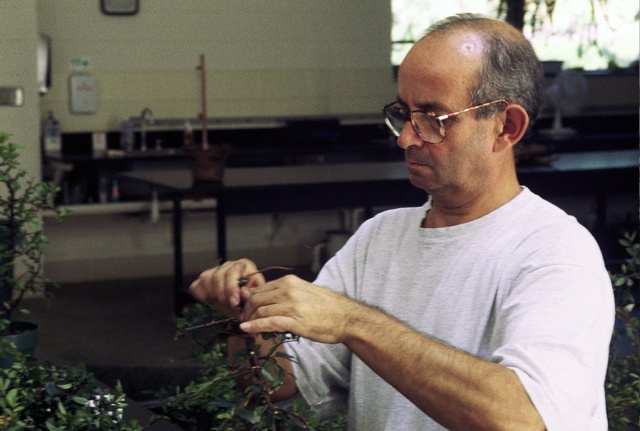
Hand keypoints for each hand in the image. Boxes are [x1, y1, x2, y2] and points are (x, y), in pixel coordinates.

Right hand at [189, 259, 264, 318]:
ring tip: (223, 303)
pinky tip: (209, 300)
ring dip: (213, 294)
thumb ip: (251, 294)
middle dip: (222, 293)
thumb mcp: (255, 297)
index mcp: (243, 265)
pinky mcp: (205, 280)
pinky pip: (196, 285)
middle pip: (217, 275)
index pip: (232, 272)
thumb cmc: (251, 299)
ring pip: (206, 279)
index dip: (231, 288)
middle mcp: (229, 265)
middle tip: (229, 305)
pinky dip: (200, 294)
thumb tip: (243, 293)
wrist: (243, 305)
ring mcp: (215, 271)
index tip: (234, 302)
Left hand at [238, 274, 358, 343]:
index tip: (245, 309)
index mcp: (290, 282)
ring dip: (249, 319)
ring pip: (260, 310)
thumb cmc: (327, 307)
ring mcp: (292, 305)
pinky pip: (269, 322)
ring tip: (245, 326)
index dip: (248, 300)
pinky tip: (247, 329)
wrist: (347, 318)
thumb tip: (269, 298)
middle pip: (256, 299)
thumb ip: (285, 293)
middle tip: (242, 319)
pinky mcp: (296, 321)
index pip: (260, 289)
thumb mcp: (305, 292)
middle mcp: (289, 290)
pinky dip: (255, 326)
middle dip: (246, 310)